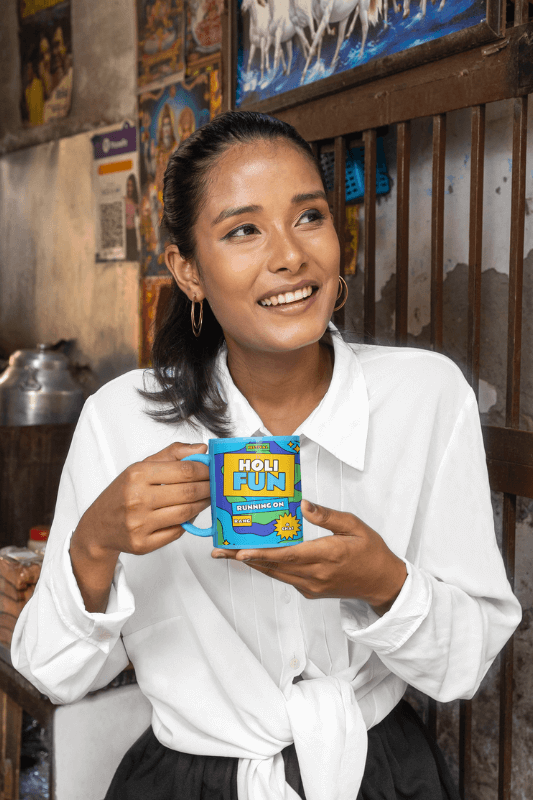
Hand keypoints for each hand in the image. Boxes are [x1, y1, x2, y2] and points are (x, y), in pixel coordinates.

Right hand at [73, 441, 209, 559]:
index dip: (205, 469)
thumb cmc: (123, 493)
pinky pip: (177, 532)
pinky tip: (190, 514)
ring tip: (207, 498)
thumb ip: (172, 454)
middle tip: (216, 485)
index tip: (213, 469)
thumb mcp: (141, 467)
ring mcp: (139, 524)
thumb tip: (202, 448)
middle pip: (188, 492)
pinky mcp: (142, 544)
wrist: (98, 526)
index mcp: (137, 475)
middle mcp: (136, 499)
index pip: (184, 470)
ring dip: (202, 505)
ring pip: (185, 513)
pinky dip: (188, 522)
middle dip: (208, 487)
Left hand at [212, 500, 406, 615]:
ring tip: (228, 553)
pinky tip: (255, 556)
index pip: (288, 556)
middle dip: (244, 558)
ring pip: (275, 574)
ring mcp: (311, 586)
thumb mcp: (354, 526)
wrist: (382, 582)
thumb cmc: (371, 551)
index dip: (262, 554)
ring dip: (252, 563)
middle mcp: (315, 575)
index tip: (241, 551)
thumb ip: (328, 516)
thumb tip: (304, 504)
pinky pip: (284, 578)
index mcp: (327, 556)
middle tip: (220, 549)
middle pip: (273, 567)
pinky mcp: (310, 591)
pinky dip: (268, 567)